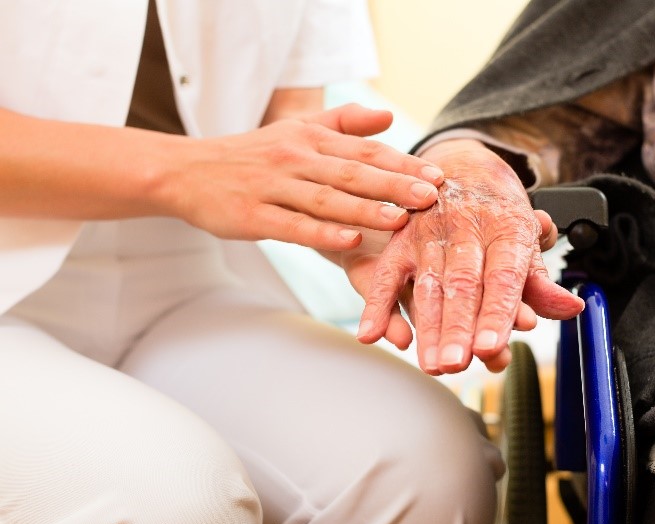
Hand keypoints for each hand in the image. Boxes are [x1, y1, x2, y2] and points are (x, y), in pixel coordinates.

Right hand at [162, 104, 442, 249]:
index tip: (437, 178)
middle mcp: (295, 159)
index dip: (402, 165)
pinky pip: (291, 225)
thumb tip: (389, 119)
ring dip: (364, 210)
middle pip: (352, 173)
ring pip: (326, 200)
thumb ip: (344, 122)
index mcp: (309, 140)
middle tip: (432, 197)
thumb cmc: (250, 154)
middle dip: (394, 185)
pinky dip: (320, 233)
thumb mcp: (295, 129)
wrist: (185, 171)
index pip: (364, 151)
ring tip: (400, 220)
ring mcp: (273, 188)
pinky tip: (348, 241)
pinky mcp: (252, 216)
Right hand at [355, 139, 583, 374]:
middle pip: (463, 284)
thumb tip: (570, 308)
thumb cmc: (499, 212)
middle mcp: (466, 227)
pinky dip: (378, 306)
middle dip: (458, 328)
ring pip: (427, 285)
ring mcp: (430, 232)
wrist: (464, 167)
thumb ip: (542, 281)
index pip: (503, 277)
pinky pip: (388, 274)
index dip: (498, 313)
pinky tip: (372, 334)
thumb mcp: (528, 238)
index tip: (491, 347)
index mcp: (506, 227)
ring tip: (431, 364)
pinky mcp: (402, 239)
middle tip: (457, 363)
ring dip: (427, 327)